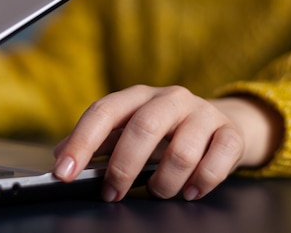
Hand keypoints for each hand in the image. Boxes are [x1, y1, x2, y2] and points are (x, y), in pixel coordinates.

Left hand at [53, 85, 282, 201]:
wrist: (219, 121)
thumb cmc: (165, 130)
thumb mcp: (128, 129)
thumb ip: (97, 142)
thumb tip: (60, 156)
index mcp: (137, 97)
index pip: (103, 112)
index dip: (81, 142)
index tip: (63, 172)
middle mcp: (169, 98)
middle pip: (143, 128)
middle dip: (123, 167)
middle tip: (112, 193)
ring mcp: (202, 113)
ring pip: (182, 150)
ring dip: (165, 182)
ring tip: (157, 192)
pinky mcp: (230, 132)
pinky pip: (218, 159)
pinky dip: (201, 182)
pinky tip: (190, 190)